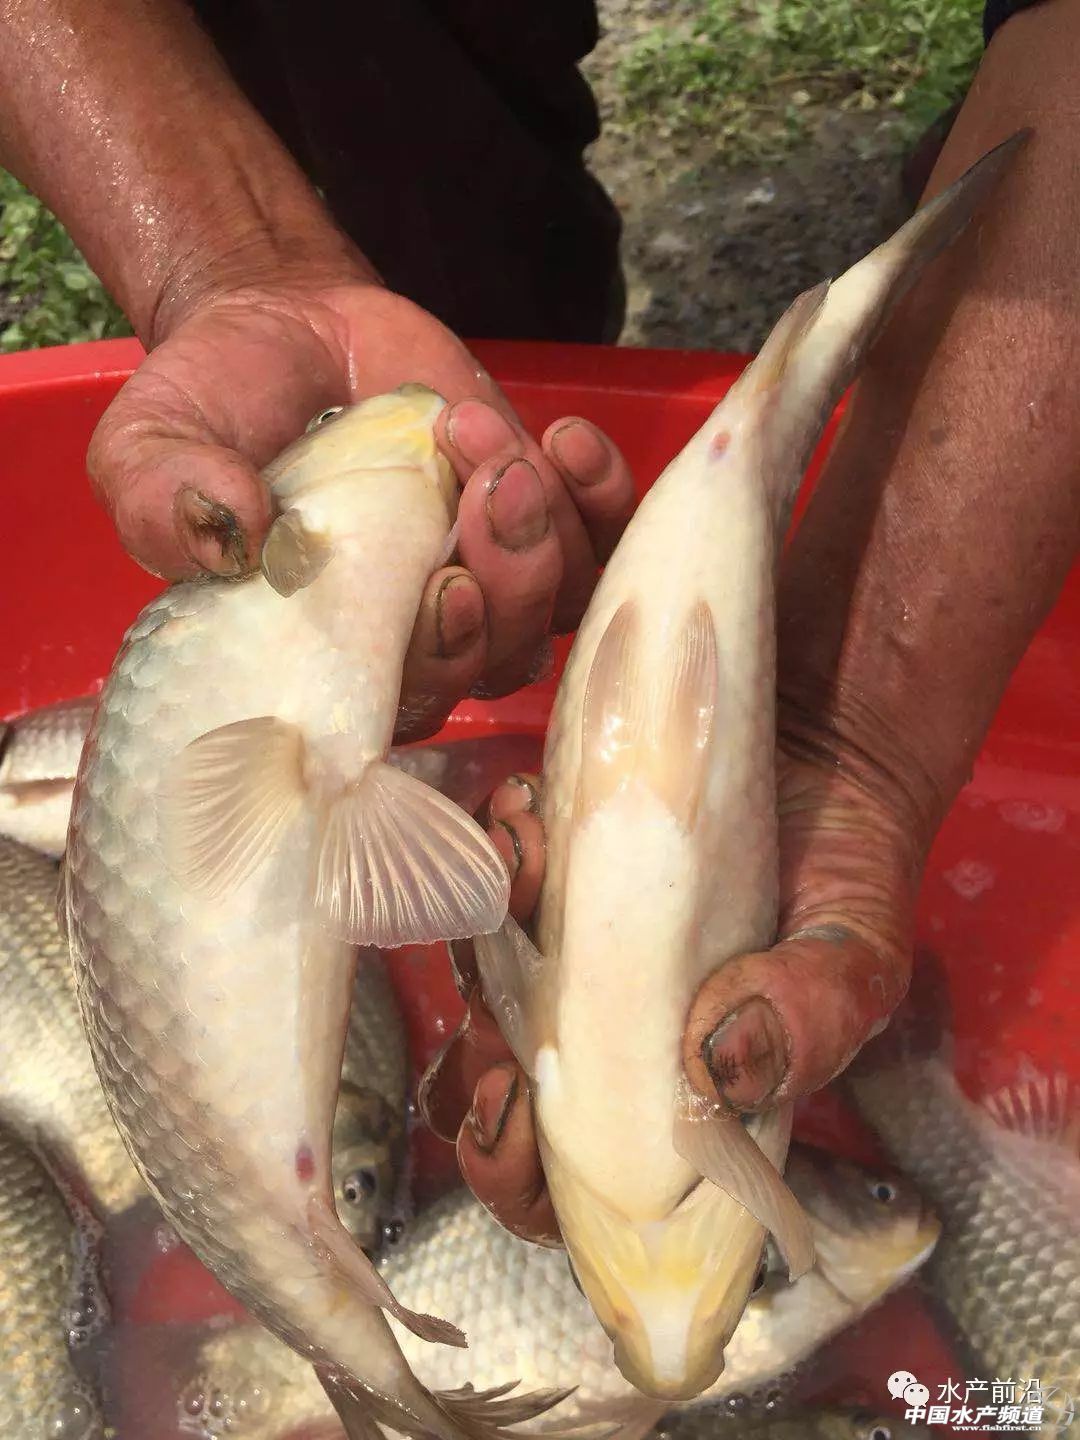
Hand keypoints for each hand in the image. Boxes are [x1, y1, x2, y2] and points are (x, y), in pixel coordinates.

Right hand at [88, 276, 634, 737]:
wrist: (287, 330)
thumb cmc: (214, 407)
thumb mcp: (152, 446)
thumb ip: (167, 501)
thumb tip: (230, 539)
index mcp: (328, 652)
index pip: (402, 700)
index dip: (440, 660)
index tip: (447, 585)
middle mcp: (419, 633)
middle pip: (499, 661)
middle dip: (510, 579)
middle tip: (485, 484)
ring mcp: (490, 577)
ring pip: (557, 606)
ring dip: (547, 530)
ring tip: (489, 439)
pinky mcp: (539, 520)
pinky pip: (603, 542)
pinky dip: (604, 496)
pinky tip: (564, 440)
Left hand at [417, 733, 916, 1245]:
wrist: (836, 744)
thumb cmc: (847, 867)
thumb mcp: (855, 955)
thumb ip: (813, 1019)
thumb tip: (718, 1069)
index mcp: (669, 1092)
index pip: (567, 1180)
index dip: (517, 1171)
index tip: (514, 1111)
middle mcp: (603, 1029)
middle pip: (494, 1083)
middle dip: (473, 1054)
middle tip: (498, 993)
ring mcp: (570, 947)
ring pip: (478, 980)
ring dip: (478, 935)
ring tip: (523, 862)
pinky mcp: (556, 864)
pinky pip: (491, 878)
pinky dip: (495, 853)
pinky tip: (523, 811)